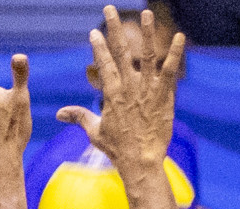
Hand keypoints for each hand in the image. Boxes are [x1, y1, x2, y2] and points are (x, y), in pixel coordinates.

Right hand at [56, 6, 184, 176]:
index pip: (103, 63)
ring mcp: (147, 89)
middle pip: (120, 51)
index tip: (94, 32)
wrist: (140, 162)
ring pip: (147, 55)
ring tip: (146, 13)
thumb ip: (79, 116)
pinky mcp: (164, 95)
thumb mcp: (95, 131)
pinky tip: (181, 37)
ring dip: (147, 33)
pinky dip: (176, 54)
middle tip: (109, 9)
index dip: (99, 46)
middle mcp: (128, 87)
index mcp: (111, 93)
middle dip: (114, 28)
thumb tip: (59, 114)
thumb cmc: (118, 149)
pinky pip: (170, 71)